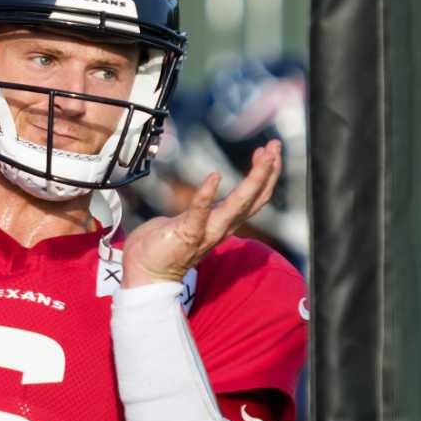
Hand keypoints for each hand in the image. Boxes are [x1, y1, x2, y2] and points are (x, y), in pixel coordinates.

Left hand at [119, 140, 280, 287]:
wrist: (145, 275)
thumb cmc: (162, 246)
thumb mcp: (190, 221)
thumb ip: (202, 209)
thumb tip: (208, 192)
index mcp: (222, 223)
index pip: (253, 199)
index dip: (264, 175)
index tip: (268, 151)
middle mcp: (221, 228)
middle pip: (255, 199)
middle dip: (268, 171)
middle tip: (276, 146)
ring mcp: (206, 232)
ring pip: (239, 205)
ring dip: (254, 179)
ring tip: (264, 155)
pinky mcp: (187, 234)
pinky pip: (200, 213)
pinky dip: (207, 195)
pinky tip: (214, 176)